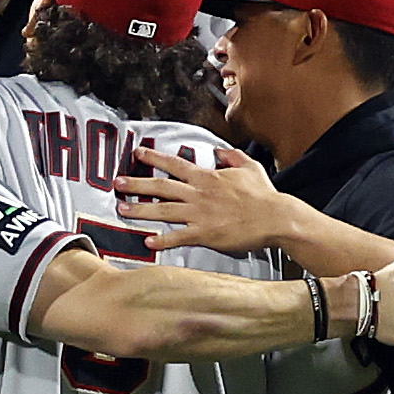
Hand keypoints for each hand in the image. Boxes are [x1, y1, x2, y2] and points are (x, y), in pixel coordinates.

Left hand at [116, 141, 294, 253]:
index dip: (154, 158)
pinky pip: (179, 237)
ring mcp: (200, 214)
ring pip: (163, 211)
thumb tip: (219, 151)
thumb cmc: (264, 195)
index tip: (137, 153)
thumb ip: (232, 157)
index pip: (174, 164)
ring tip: (122, 210)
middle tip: (117, 184)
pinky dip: (163, 241)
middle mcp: (198, 194)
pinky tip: (148, 243)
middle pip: (161, 187)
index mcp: (207, 177)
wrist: (275, 217)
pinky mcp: (205, 234)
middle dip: (137, 185)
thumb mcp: (250, 167)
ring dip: (140, 211)